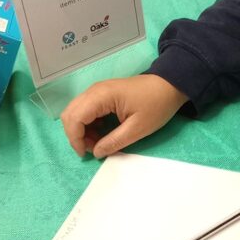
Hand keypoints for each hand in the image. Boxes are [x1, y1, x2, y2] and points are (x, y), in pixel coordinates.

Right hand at [61, 74, 187, 157]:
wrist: (170, 86)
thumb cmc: (156, 105)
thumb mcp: (138, 128)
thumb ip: (114, 141)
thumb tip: (96, 153)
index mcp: (101, 96)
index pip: (74, 118)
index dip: (75, 139)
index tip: (87, 154)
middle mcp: (94, 90)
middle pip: (70, 114)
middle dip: (76, 135)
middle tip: (93, 149)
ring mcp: (97, 91)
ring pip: (76, 112)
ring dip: (82, 130)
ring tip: (99, 143)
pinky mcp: (102, 94)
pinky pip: (85, 109)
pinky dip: (88, 124)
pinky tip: (102, 133)